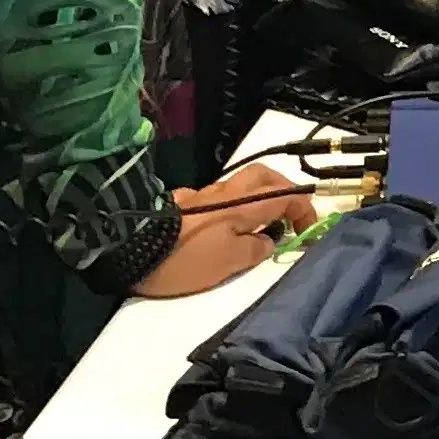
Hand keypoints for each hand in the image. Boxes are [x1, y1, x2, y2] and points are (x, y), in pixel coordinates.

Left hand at [133, 167, 318, 296]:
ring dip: (256, 198)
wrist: (131, 244)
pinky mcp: (183, 203)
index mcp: (244, 205)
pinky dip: (231, 207)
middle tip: (289, 215)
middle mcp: (226, 192)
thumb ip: (255, 249)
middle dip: (283, 190)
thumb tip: (269, 239)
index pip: (287, 196)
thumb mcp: (228, 263)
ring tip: (258, 226)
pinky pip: (217, 198)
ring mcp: (202, 195)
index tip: (307, 231)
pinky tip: (222, 229)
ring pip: (240, 185)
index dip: (304, 210)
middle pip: (264, 176)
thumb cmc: (186, 257)